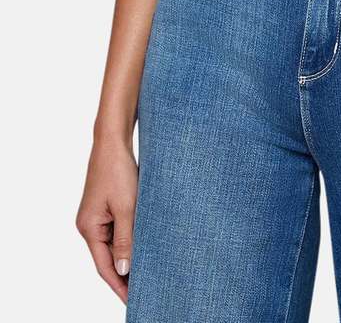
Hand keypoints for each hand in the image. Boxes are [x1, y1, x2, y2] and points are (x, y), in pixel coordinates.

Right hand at [75, 133, 138, 304]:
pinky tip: (146, 244)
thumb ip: (126, 239)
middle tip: (147, 288)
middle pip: (109, 257)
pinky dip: (131, 238)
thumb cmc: (118, 170)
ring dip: (131, 254)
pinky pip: (118, 229)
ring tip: (150, 269)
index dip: (120, 285)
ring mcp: (98, 215)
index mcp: (89, 227)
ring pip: (116, 243)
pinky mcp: (107, 206)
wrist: (113, 140)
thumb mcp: (126, 206)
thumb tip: (125, 269)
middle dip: (126, 273)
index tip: (134, 300)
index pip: (104, 266)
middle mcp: (90, 224)